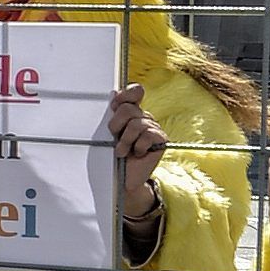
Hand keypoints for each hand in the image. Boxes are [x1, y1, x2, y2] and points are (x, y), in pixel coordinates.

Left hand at [107, 83, 166, 225]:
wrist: (123, 179)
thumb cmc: (113, 156)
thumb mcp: (108, 134)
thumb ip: (112, 114)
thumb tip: (113, 93)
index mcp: (131, 112)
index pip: (135, 92)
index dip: (126, 94)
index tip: (114, 104)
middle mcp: (144, 117)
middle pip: (129, 108)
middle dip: (116, 124)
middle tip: (114, 137)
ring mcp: (154, 127)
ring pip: (136, 124)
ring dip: (125, 140)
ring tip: (122, 151)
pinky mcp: (161, 140)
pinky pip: (148, 135)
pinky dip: (138, 146)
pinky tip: (136, 153)